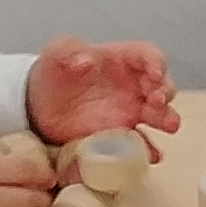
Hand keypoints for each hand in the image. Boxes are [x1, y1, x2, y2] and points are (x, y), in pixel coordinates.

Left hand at [28, 37, 180, 142]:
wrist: (38, 104)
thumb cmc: (54, 71)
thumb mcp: (56, 53)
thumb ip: (68, 51)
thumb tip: (86, 60)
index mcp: (122, 60)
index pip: (149, 56)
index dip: (156, 63)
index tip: (154, 74)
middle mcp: (132, 87)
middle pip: (162, 86)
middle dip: (165, 93)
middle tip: (157, 102)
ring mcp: (129, 113)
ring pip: (159, 115)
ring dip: (167, 119)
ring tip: (167, 125)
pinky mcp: (119, 136)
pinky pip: (140, 144)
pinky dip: (148, 150)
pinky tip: (151, 155)